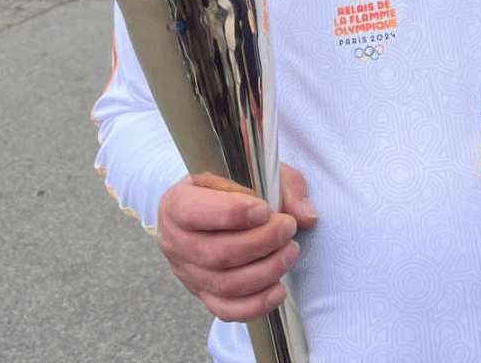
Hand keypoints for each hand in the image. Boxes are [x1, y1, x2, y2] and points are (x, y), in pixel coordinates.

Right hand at [156, 165, 316, 322]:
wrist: (213, 205)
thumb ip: (283, 187)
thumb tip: (305, 216)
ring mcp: (187, 272)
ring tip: (290, 252)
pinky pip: (226, 309)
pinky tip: (279, 290)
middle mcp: (175, 242)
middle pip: (216, 253)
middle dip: (260, 243)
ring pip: (224, 284)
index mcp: (177, 203)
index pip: (195, 213)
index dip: (233, 214)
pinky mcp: (202, 294)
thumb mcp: (256, 170)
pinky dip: (255, 304)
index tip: (265, 211)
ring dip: (264, 271)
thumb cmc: (232, 186)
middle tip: (288, 228)